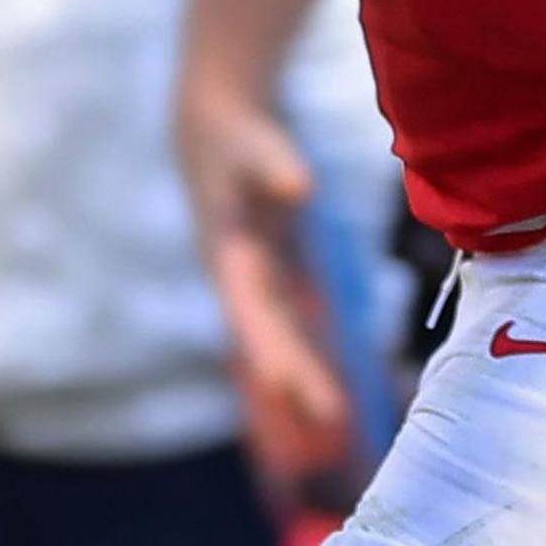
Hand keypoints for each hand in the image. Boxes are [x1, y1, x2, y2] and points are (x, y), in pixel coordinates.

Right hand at [176, 85, 350, 483]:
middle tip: (331, 418)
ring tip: (332, 417)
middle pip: (266, 332)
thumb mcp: (251, 142)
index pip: (249, 307)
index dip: (268, 345)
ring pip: (277, 334)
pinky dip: (304, 348)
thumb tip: (302, 186)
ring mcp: (251, 277)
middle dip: (294, 373)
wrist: (213, 127)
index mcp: (226, 253)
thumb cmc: (234, 136)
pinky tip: (326, 382)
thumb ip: (274, 163)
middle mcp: (236, 275)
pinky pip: (288, 320)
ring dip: (300, 372)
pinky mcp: (268, 272)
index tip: (286, 384)